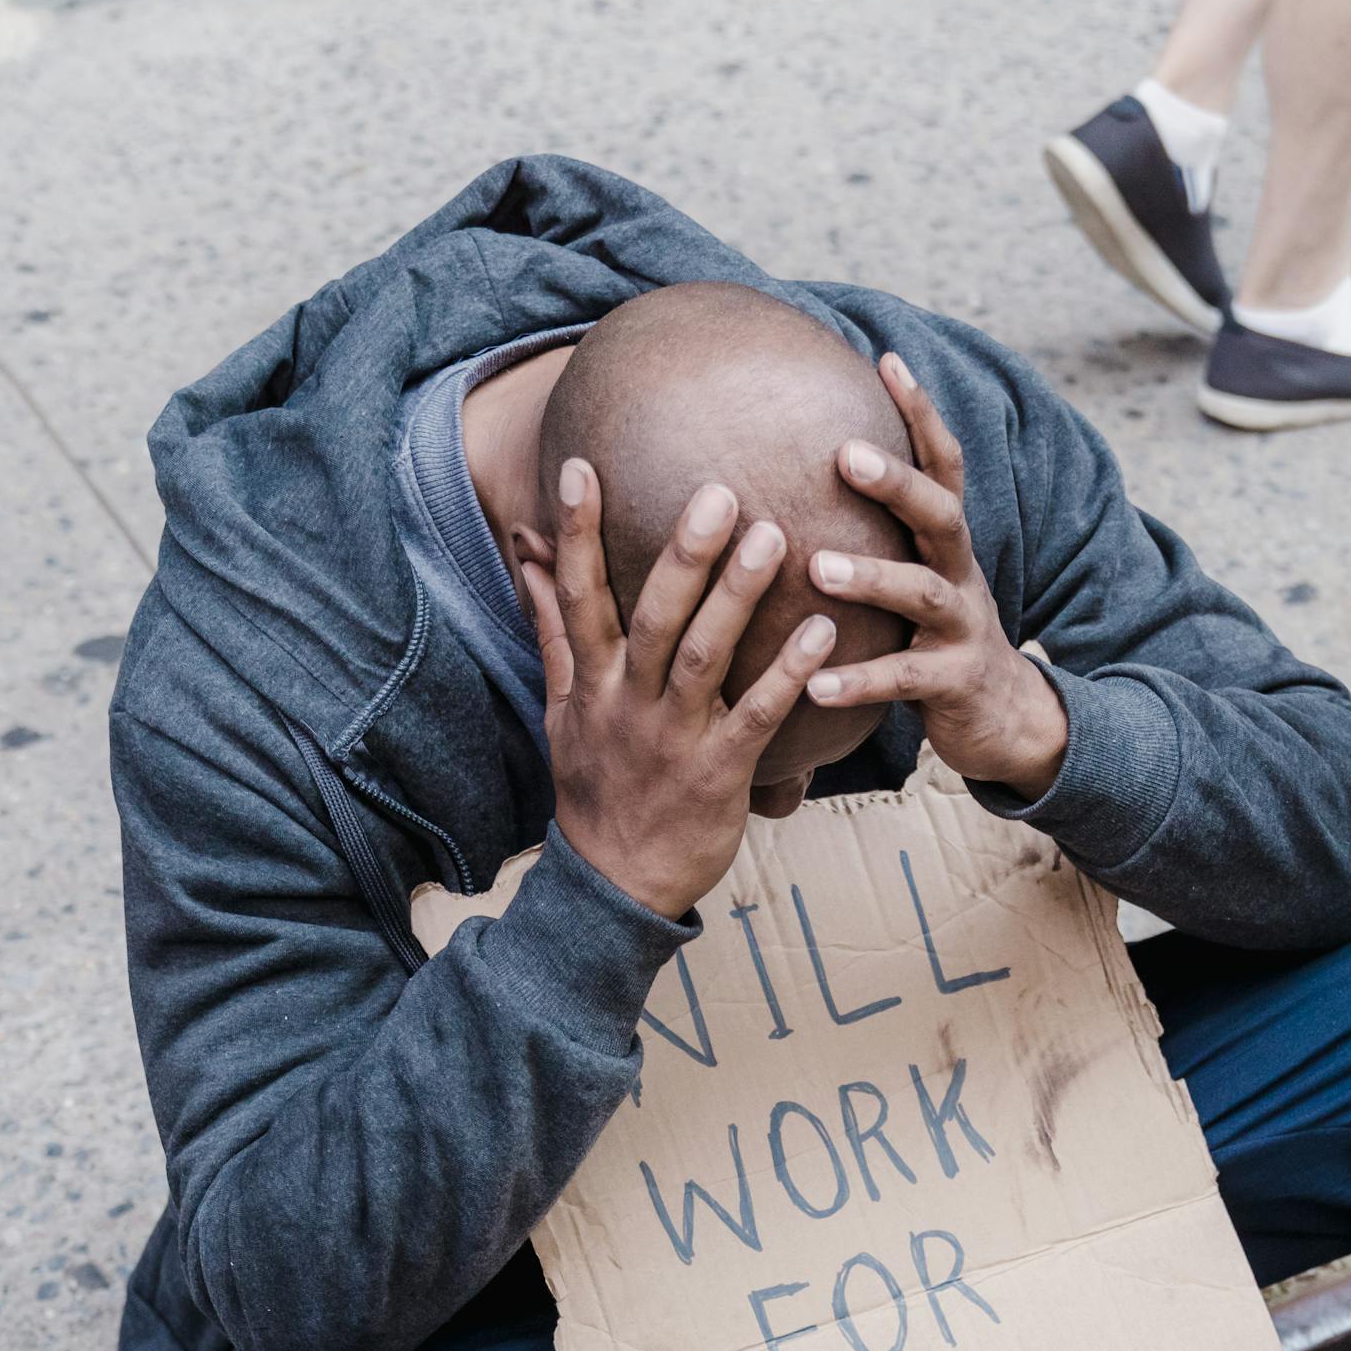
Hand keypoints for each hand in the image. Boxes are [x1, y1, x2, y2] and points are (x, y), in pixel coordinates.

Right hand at [515, 462, 837, 920]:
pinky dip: (788, 675)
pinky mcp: (718, 774)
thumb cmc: (597, 788)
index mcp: (592, 683)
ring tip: (775, 538)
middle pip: (652, 616)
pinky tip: (823, 632)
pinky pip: (757, 717)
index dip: (578, 533)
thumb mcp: (561, 711)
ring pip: (703, 657)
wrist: (616, 884)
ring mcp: (673, 739)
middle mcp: (627, 703)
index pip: (578, 596)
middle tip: (720, 490)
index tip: (582, 466)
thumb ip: (554, 631)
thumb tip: (528, 559)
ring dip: (739, 597)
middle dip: (684, 554)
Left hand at [807, 355, 1068, 801]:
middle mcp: (961, 575)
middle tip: (842, 455)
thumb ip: (885, 533)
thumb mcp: (919, 578)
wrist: (1005, 720)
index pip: (943, 465)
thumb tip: (817, 465)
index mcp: (948, 545)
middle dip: (896, 482)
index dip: (922, 413)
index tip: (888, 359)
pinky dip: (859, 682)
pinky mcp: (954, 685)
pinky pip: (904, 680)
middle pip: (940, 514)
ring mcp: (962, 629)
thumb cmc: (937, 640)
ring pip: (922, 594)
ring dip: (872, 578)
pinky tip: (813, 685)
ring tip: (817, 568)